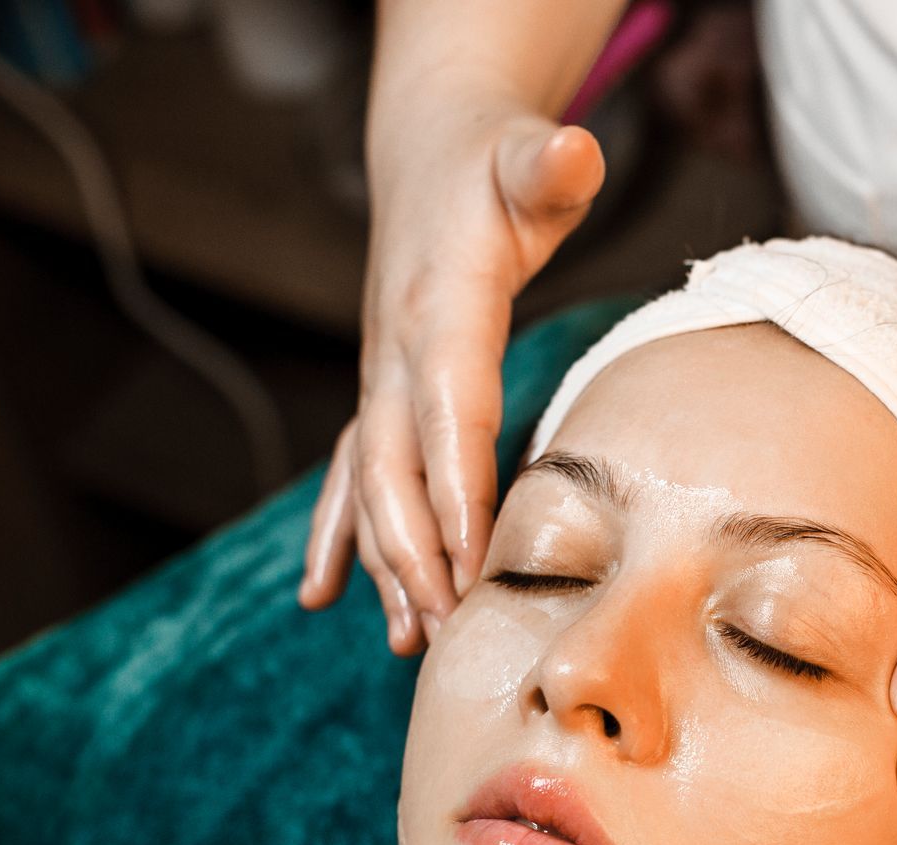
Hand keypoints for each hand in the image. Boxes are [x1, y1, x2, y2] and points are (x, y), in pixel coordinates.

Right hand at [298, 92, 604, 654]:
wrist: (432, 155)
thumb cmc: (496, 165)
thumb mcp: (529, 155)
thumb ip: (549, 162)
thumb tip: (574, 152)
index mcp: (440, 307)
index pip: (448, 412)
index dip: (458, 490)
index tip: (477, 567)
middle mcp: (396, 351)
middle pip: (394, 466)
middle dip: (414, 551)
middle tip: (445, 628)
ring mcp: (381, 378)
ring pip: (369, 484)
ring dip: (384, 563)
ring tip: (407, 640)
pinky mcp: (383, 393)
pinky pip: (353, 474)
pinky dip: (339, 535)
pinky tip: (322, 597)